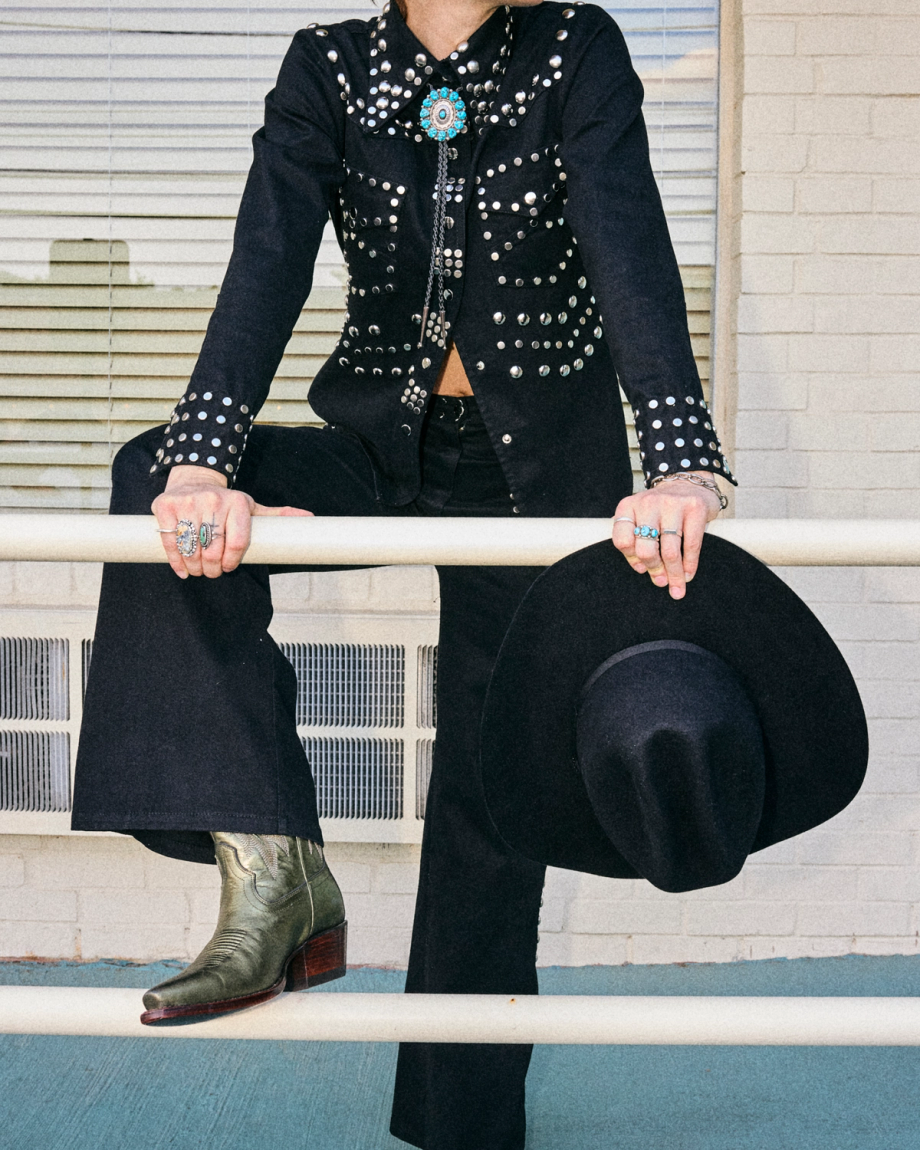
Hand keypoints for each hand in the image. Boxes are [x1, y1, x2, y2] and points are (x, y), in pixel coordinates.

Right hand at [152, 465, 312, 578]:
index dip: (232, 561)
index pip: (237, 541)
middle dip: (212, 567)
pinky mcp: (166, 506)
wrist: (193, 479)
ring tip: (198, 571)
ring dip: (195, 567)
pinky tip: (182, 570)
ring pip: (191, 546)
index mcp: (237, 502)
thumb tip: (310, 519)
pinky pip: (170, 540)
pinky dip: (176, 560)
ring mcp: (188, 502)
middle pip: (213, 548)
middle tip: (212, 572)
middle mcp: (212, 500)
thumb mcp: (251, 506)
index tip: (229, 567)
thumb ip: (277, 515)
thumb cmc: (226, 501)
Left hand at [611, 474, 723, 599]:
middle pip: (645, 549)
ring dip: (674, 574)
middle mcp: (647, 503)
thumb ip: (636, 541)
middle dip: (655, 569)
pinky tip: (688, 574)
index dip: (632, 559)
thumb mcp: (640, 518)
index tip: (642, 569)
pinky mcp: (694, 507)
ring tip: (677, 585)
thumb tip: (644, 570)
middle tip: (661, 580)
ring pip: (670, 551)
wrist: (687, 482)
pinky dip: (690, 564)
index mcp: (628, 507)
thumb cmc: (660, 509)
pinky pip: (691, 544)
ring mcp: (672, 504)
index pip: (623, 541)